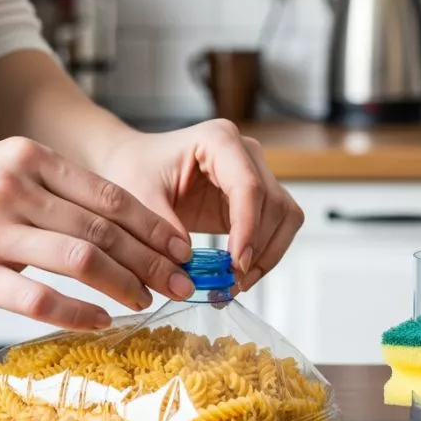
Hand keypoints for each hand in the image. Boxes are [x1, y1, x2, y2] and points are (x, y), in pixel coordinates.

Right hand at [0, 137, 195, 329]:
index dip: (154, 226)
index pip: (111, 196)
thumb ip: (49, 186)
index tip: (182, 247)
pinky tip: (101, 321)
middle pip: (106, 230)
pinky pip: (38, 298)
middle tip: (182, 282)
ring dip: (125, 284)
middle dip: (153, 260)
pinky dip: (78, 312)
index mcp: (28, 159)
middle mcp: (15, 189)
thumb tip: (113, 218)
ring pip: (82, 259)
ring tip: (148, 301)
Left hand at [97, 119, 303, 290]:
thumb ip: (162, 225)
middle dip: (259, 246)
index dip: (248, 227)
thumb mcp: (139, 195)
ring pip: (285, 215)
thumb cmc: (136, 169)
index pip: (248, 186)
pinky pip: (277, 226)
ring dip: (268, 253)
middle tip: (234, 280)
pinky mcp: (256, 197)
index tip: (237, 264)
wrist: (138, 166)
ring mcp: (256, 173)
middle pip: (274, 202)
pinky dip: (265, 253)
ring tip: (238, 282)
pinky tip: (242, 273)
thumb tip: (189, 260)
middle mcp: (246, 153)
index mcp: (218, 139)